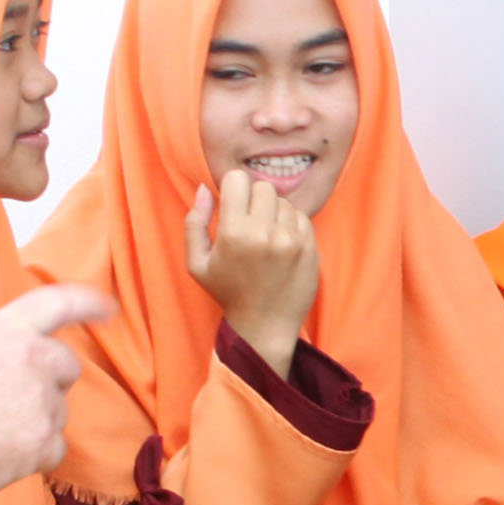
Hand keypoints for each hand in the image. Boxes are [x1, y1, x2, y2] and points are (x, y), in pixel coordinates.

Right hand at [0, 284, 114, 504]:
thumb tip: (7, 370)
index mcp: (7, 329)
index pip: (59, 303)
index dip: (88, 304)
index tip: (108, 308)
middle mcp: (33, 359)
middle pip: (66, 367)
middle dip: (48, 382)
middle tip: (9, 401)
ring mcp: (42, 403)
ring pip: (57, 411)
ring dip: (33, 421)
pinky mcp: (42, 443)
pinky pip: (54, 448)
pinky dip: (33, 456)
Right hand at [190, 162, 319, 375]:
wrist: (265, 324)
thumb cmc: (228, 293)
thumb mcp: (197, 263)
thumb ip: (194, 223)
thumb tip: (204, 188)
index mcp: (233, 233)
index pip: (238, 179)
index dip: (233, 189)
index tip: (232, 205)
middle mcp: (264, 233)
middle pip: (263, 187)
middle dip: (254, 199)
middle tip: (249, 222)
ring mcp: (290, 239)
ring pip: (283, 201)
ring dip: (273, 212)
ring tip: (265, 236)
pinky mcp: (309, 246)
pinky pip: (301, 216)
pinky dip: (291, 224)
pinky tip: (281, 243)